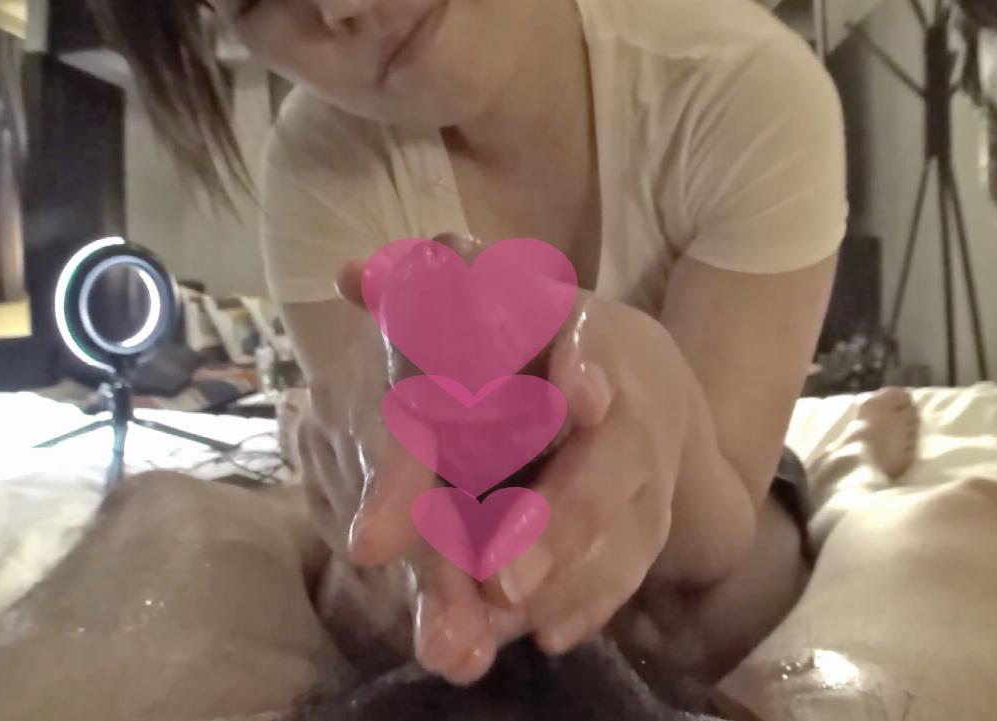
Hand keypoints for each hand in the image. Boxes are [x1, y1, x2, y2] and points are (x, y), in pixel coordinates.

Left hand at [337, 233, 756, 680]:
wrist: (639, 378)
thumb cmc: (538, 338)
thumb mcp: (489, 301)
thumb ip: (422, 291)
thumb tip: (346, 275)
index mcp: (587, 332)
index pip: (589, 342)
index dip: (586, 365)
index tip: (577, 392)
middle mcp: (629, 406)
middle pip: (609, 465)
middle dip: (559, 520)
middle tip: (498, 575)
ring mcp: (648, 474)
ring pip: (622, 533)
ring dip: (563, 581)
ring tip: (499, 617)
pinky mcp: (649, 525)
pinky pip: (628, 571)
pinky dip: (588, 603)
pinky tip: (546, 633)